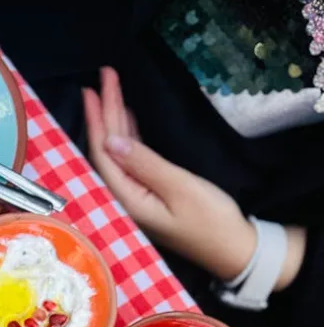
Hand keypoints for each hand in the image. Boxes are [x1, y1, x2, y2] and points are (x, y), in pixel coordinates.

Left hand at [83, 67, 305, 288]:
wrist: (233, 250)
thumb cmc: (211, 221)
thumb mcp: (180, 187)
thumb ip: (145, 164)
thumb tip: (112, 141)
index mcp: (128, 200)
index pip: (104, 154)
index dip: (98, 119)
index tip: (93, 88)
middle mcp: (126, 199)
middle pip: (108, 150)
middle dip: (105, 112)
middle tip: (102, 76)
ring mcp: (138, 198)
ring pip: (119, 153)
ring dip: (116, 121)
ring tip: (109, 90)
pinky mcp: (151, 195)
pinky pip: (132, 161)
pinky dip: (129, 137)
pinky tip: (127, 119)